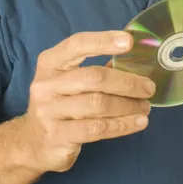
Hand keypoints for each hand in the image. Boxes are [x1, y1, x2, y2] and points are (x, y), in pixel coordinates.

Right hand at [22, 30, 155, 173]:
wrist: (33, 142)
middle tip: (149, 87)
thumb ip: (96, 69)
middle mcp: (46, 84)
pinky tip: (139, 122)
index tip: (129, 41)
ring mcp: (49, 111)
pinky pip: (98, 128)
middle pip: (94, 77)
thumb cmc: (60, 102)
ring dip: (128, 105)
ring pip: (99, 104)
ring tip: (145, 106)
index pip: (78, 44)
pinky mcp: (58, 136)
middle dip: (127, 82)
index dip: (104, 40)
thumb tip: (133, 61)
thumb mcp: (69, 80)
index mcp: (50, 62)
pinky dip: (123, 125)